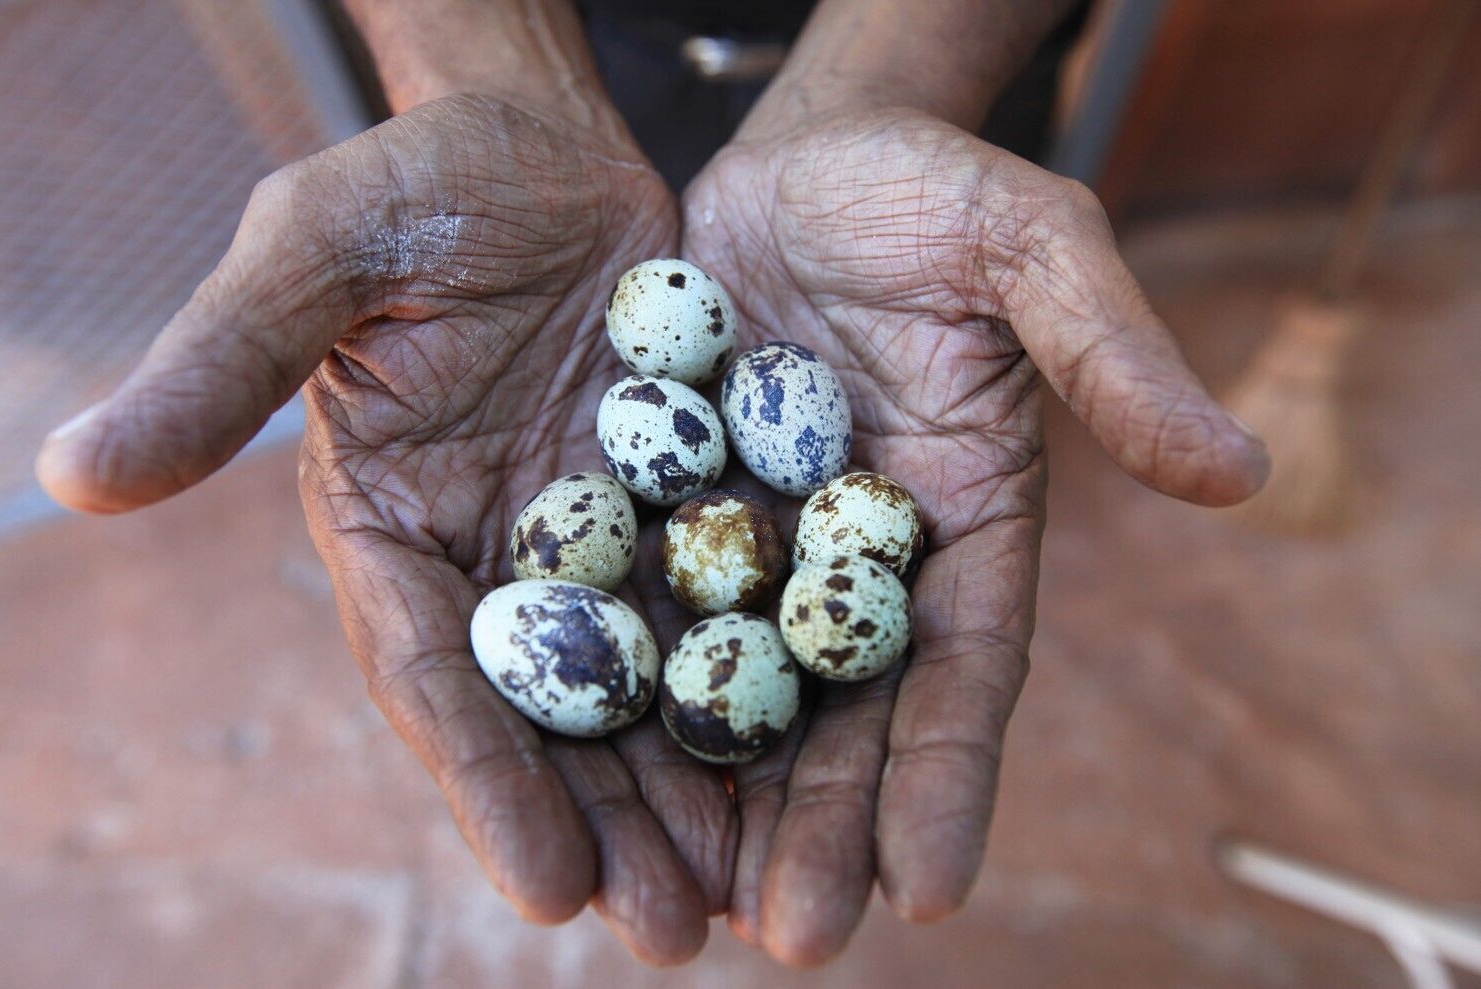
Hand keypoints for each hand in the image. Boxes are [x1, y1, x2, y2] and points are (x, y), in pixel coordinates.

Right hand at [36, 93, 733, 964]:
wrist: (542, 142)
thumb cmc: (414, 183)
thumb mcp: (316, 254)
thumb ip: (220, 363)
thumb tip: (69, 474)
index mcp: (392, 530)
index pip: (435, 675)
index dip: (485, 780)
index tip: (547, 885)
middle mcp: (496, 558)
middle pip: (553, 713)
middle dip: (607, 822)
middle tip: (673, 931)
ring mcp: (596, 538)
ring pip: (650, 684)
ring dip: (695, 790)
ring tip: (753, 897)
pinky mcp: (682, 503)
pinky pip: (729, 603)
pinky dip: (766, 683)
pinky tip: (817, 762)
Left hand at [682, 107, 1268, 964]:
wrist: (800, 161)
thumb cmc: (926, 194)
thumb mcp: (1026, 244)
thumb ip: (1111, 350)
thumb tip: (1241, 471)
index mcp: (960, 528)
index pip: (964, 669)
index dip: (949, 773)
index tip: (932, 884)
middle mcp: (854, 564)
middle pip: (841, 715)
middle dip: (821, 826)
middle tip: (794, 935)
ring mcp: (753, 548)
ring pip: (732, 695)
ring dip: (711, 804)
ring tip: (679, 909)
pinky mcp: (660, 516)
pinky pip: (633, 619)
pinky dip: (618, 704)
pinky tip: (586, 781)